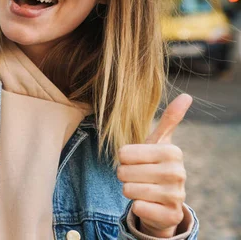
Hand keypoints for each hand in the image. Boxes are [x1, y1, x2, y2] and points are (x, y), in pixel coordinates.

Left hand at [117, 93, 191, 236]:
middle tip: (137, 176)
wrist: (164, 201)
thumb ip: (169, 119)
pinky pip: (137, 207)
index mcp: (172, 152)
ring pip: (128, 190)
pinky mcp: (170, 215)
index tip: (136, 160)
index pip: (124, 153)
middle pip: (124, 172)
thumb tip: (187, 95)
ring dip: (129, 190)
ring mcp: (176, 196)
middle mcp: (178, 173)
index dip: (124, 158)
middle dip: (124, 175)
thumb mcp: (158, 142)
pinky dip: (137, 206)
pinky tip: (149, 204)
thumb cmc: (154, 165)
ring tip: (142, 188)